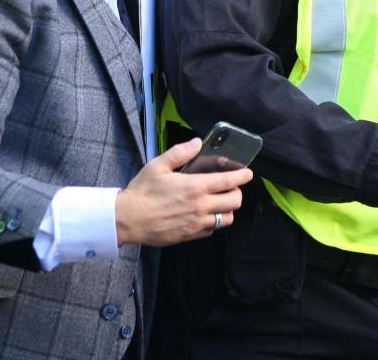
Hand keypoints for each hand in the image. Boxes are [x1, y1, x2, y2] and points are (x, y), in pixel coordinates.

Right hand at [114, 138, 252, 247]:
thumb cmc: (143, 191)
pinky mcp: (191, 235)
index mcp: (195, 187)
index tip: (247, 173)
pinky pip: (212, 230)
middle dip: (237, 193)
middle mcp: (201, 206)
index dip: (242, 176)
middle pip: (234, 202)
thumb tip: (197, 142)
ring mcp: (198, 223)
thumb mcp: (158, 165)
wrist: (129, 220)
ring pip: (227, 219)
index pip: (228, 182)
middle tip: (231, 188)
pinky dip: (213, 221)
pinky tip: (204, 214)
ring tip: (219, 202)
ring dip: (227, 209)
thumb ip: (180, 153)